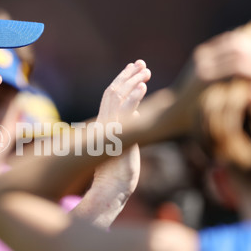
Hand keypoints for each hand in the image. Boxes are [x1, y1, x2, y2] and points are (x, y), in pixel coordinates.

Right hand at [93, 60, 150, 193]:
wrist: (111, 187)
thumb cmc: (119, 172)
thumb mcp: (125, 145)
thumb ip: (127, 129)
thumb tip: (136, 117)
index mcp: (107, 123)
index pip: (113, 96)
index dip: (124, 81)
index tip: (136, 70)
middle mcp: (105, 122)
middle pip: (114, 92)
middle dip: (128, 76)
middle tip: (142, 63)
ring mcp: (109, 128)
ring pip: (117, 98)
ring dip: (132, 82)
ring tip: (145, 71)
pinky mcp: (115, 136)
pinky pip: (123, 112)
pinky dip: (132, 98)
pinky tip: (142, 87)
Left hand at [159, 29, 250, 137]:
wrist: (171, 111)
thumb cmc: (196, 121)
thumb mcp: (217, 117)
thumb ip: (236, 105)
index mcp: (205, 79)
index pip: (241, 66)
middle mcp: (203, 63)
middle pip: (240, 49)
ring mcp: (202, 55)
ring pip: (236, 40)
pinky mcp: (203, 52)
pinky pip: (230, 40)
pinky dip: (249, 44)